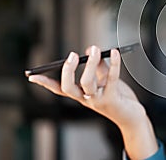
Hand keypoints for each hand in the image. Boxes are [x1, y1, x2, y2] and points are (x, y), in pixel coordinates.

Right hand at [28, 46, 158, 159]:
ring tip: (94, 49)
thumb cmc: (117, 97)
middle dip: (68, 70)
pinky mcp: (112, 99)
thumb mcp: (105, 79)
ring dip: (90, 63)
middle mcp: (86, 99)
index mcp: (81, 94)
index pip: (59, 89)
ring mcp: (98, 100)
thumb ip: (98, 66)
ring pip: (87, 83)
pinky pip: (111, 79)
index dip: (45, 83)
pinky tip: (115, 52)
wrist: (132, 115)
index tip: (33, 76)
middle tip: (72, 55)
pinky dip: (114, 63)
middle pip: (69, 87)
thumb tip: (90, 49)